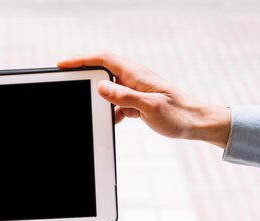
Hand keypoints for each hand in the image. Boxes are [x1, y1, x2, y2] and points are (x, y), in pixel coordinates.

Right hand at [57, 50, 230, 147]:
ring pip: (109, 90)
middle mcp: (134, 78)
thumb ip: (124, 96)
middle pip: (102, 72)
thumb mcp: (150, 107)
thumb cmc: (179, 114)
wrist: (196, 123)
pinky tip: (115, 121)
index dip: (80, 59)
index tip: (62, 64)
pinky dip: (112, 112)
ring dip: (101, 102)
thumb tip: (100, 87)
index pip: (102, 59)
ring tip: (99, 113)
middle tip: (71, 88)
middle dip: (86, 80)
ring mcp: (136, 89)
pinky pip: (117, 103)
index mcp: (136, 74)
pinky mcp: (138, 100)